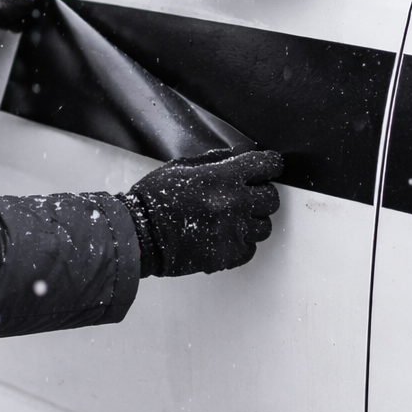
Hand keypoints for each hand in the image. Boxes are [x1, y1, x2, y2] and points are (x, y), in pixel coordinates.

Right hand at [120, 148, 282, 277]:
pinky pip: (250, 249)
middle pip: (271, 199)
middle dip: (261, 195)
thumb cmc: (154, 200)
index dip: (269, 166)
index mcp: (224, 177)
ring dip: (253, 221)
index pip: (267, 165)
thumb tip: (235, 156)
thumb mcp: (182, 167)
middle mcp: (234, 203)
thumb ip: (213, 161)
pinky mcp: (227, 255)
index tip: (268, 169)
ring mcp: (233, 231)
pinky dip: (242, 244)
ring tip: (235, 220)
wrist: (140, 233)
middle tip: (248, 197)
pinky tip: (227, 237)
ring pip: (265, 226)